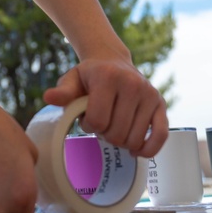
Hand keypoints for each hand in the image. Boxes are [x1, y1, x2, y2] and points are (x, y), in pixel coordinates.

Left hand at [43, 57, 167, 157]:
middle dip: (104, 134)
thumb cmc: (89, 76)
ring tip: (114, 125)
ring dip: (121, 140)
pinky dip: (149, 149)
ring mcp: (149, 94)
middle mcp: (132, 83)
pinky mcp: (161, 103)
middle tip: (101, 122)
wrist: (111, 61)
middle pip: (116, 133)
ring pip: (135, 139)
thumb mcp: (72, 80)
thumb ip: (63, 92)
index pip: (98, 121)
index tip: (86, 118)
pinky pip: (161, 135)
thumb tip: (50, 97)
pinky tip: (136, 151)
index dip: (88, 126)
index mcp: (108, 77)